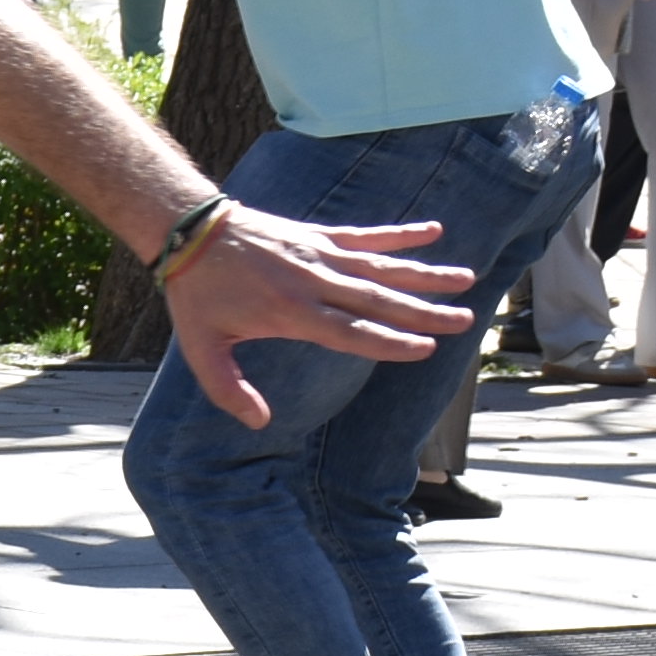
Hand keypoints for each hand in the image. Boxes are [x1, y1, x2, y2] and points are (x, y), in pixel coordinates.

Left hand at [157, 205, 467, 428]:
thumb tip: (258, 424)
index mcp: (291, 312)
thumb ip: (228, 389)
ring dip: (424, 274)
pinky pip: (366, 235)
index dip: (389, 341)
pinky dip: (400, 234)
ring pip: (381, 267)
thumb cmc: (197, 294)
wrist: (189, 231)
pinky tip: (434, 231)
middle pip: (378, 300)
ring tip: (466, 278)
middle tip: (465, 321)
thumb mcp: (201, 348)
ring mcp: (319, 255)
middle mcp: (313, 282)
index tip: (425, 348)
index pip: (351, 332)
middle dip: (424, 312)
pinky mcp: (318, 236)